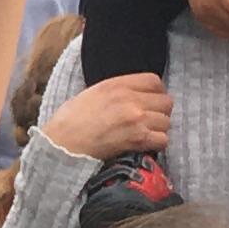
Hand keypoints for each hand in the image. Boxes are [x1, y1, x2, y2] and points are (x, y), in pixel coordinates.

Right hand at [41, 73, 171, 163]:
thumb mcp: (92, 94)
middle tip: (148, 121)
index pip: (154, 81)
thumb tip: (134, 96)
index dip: (156, 93)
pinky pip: (163, 140)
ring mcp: (136, 118)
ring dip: (158, 130)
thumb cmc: (70, 121)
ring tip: (145, 135)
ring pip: (166, 122)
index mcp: (117, 85)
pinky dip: (156, 144)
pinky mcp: (137, 138)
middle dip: (159, 112)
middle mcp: (130, 99)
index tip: (150, 102)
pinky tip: (144, 146)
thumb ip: (116, 91)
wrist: (62, 145)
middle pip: (166, 102)